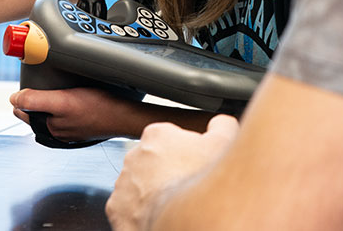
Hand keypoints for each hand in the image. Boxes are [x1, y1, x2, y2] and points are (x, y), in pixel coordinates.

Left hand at [9, 87, 146, 141]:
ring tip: (52, 88)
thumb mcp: (62, 101)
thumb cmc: (97, 108)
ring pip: (51, 113)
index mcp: (48, 128)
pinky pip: (66, 115)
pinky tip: (71, 98)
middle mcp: (58, 132)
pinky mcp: (84, 126)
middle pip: (36, 112)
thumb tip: (13, 100)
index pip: (24, 110)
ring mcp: (71, 130)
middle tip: (38, 82)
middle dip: (34, 99)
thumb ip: (35, 101)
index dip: (22, 96)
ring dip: (49, 102)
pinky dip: (64, 107)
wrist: (125, 116)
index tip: (27, 84)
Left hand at [106, 114, 238, 230]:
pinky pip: (130, 207)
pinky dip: (143, 211)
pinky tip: (162, 215)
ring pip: (141, 184)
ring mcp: (124, 183)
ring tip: (175, 203)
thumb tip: (221, 122)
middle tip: (188, 184)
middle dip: (169, 170)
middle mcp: (134, 155)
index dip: (188, 151)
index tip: (197, 163)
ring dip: (155, 191)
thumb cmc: (199, 182)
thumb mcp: (224, 143)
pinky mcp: (118, 209)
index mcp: (157, 135)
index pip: (172, 137)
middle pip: (155, 160)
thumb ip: (221, 126)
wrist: (181, 221)